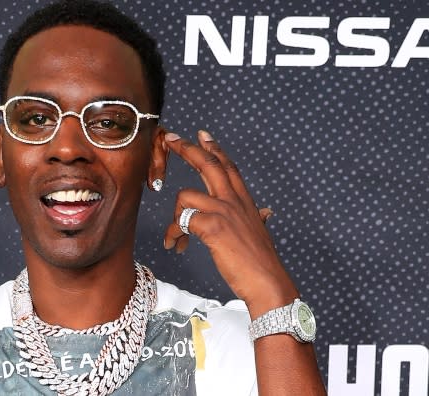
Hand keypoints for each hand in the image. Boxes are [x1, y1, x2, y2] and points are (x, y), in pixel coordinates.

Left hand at [163, 130, 298, 317]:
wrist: (267, 281)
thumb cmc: (260, 261)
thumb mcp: (260, 232)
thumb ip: (259, 217)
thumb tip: (267, 212)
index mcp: (244, 200)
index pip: (228, 166)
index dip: (214, 148)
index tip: (202, 134)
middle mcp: (234, 200)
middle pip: (208, 164)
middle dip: (187, 149)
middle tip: (169, 139)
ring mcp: (223, 211)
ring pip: (185, 195)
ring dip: (173, 218)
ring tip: (174, 238)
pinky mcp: (213, 226)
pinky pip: (182, 221)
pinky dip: (174, 234)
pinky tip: (176, 246)